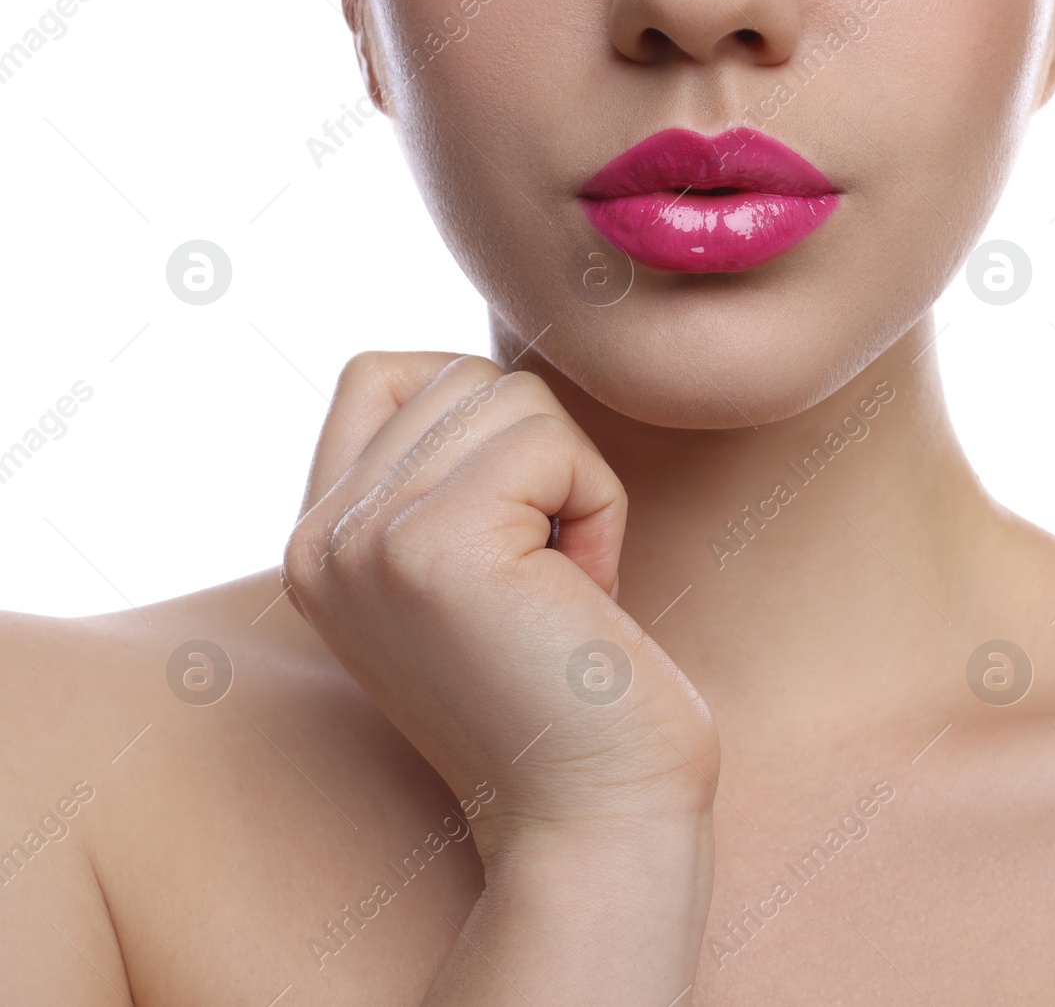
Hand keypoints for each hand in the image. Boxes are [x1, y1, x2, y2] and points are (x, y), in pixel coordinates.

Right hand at [283, 352, 718, 865]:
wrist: (595, 818)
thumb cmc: (568, 692)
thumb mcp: (472, 572)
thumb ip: (437, 479)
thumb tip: (485, 380)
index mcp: (318, 546)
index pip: (383, 374)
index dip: (483, 420)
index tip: (521, 533)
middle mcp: (319, 542)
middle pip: (463, 376)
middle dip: (543, 460)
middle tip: (555, 579)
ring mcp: (365, 542)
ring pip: (510, 397)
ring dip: (576, 483)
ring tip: (567, 589)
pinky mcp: (433, 548)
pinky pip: (551, 442)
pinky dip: (599, 507)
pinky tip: (588, 594)